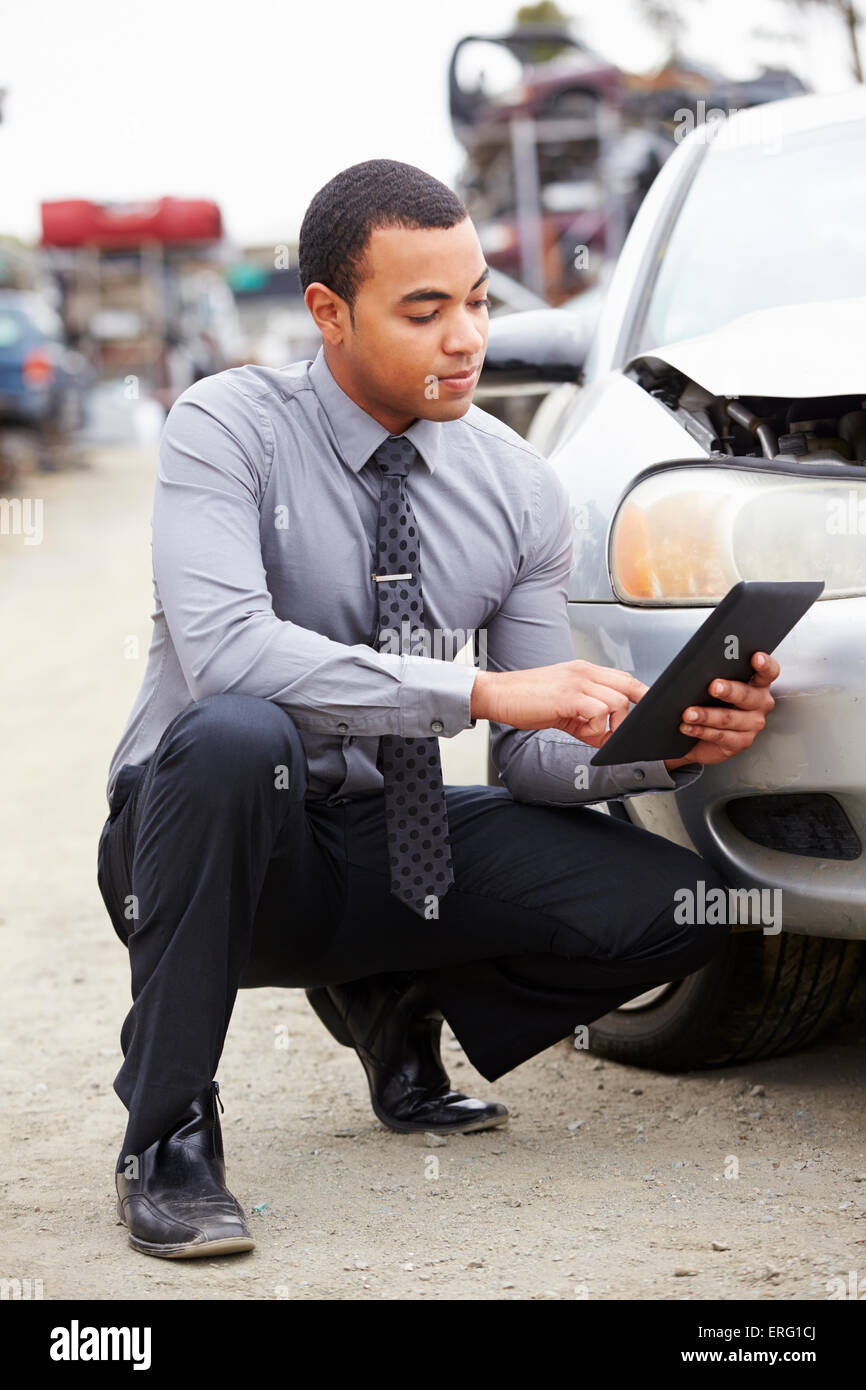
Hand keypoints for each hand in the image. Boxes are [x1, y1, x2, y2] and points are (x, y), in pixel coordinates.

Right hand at [470, 660, 648, 746]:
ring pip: (619, 701)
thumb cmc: (526, 700)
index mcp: (584, 670)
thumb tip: (606, 739)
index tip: (641, 716)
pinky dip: (597, 728)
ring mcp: (577, 682)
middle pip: (629, 685)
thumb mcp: (563, 709)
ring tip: (595, 734)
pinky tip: (582, 732)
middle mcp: (584, 672)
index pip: (624, 678)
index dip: (639, 697)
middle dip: (634, 712)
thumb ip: (587, 721)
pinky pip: (599, 711)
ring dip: (613, 724)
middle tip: (623, 732)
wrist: (497, 694)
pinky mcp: (568, 696)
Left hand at [663, 651, 779, 770]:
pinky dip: (702, 731)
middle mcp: (759, 703)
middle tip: (712, 686)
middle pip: (748, 695)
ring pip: (731, 719)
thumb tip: (696, 658)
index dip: (764, 664)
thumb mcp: (707, 682)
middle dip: (729, 690)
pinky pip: (721, 737)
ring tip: (688, 712)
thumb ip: (711, 670)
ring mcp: (752, 725)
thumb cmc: (707, 699)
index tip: (754, 656)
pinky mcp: (740, 743)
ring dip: (707, 715)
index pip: (768, 671)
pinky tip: (687, 726)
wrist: (698, 730)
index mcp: (756, 682)